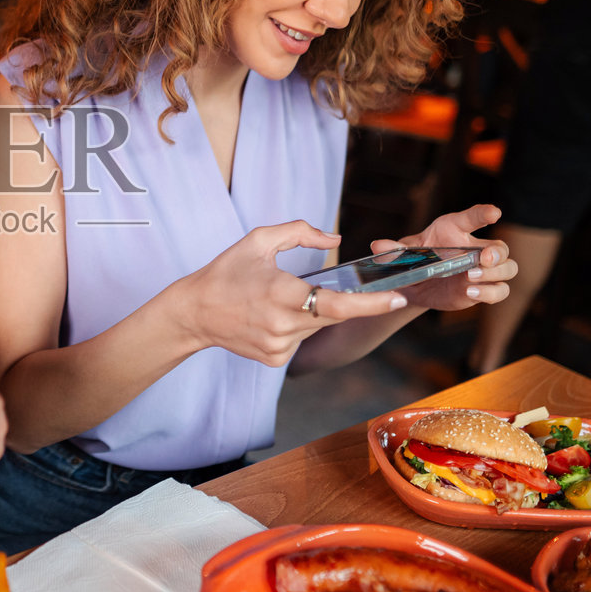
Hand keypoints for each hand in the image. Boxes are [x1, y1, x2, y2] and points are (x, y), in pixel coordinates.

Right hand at [177, 221, 408, 367]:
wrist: (193, 313)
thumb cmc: (225, 273)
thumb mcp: (257, 241)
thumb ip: (299, 232)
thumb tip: (335, 239)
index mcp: (281, 293)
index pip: (337, 304)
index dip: (371, 303)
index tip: (397, 298)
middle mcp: (283, 324)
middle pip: (333, 314)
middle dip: (340, 299)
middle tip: (323, 286)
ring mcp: (279, 346)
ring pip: (317, 327)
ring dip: (311, 311)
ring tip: (275, 299)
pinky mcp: (275, 359)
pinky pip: (301, 340)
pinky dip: (296, 326)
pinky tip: (269, 317)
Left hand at [374, 203, 515, 311]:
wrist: (415, 285)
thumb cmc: (414, 259)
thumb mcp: (402, 253)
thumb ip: (393, 249)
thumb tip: (378, 246)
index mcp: (455, 229)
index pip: (473, 217)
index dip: (484, 213)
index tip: (494, 213)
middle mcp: (474, 247)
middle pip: (500, 246)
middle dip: (496, 252)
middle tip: (483, 259)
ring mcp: (482, 270)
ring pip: (507, 268)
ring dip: (496, 273)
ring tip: (472, 277)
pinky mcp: (482, 289)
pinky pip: (499, 290)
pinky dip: (490, 292)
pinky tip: (472, 292)